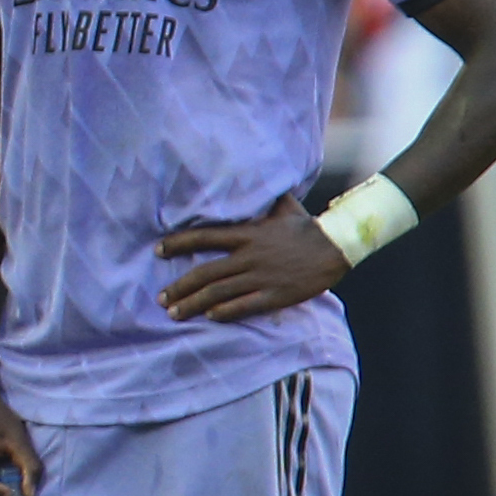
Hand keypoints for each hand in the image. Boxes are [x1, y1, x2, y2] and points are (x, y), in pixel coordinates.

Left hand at [157, 194, 346, 322]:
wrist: (337, 246)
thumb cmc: (307, 226)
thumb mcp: (283, 207)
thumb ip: (263, 198)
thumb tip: (256, 178)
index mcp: (247, 234)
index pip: (203, 237)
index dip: (177, 243)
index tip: (158, 250)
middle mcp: (249, 256)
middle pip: (205, 273)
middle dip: (179, 287)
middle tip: (160, 297)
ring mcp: (262, 277)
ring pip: (219, 293)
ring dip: (193, 304)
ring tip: (174, 312)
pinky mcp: (277, 295)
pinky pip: (245, 305)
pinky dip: (225, 312)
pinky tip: (209, 317)